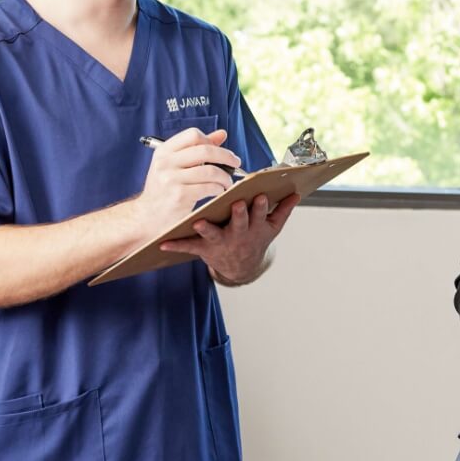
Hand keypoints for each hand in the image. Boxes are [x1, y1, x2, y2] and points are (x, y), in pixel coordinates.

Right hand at [128, 128, 240, 234]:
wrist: (147, 218)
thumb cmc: (164, 191)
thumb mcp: (174, 166)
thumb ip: (197, 149)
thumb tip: (222, 134)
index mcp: (164, 151)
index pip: (193, 135)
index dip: (211, 141)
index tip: (220, 151)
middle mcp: (165, 162)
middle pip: (205, 150)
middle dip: (226, 156)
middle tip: (236, 163)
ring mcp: (171, 179)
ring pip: (211, 170)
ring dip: (225, 177)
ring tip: (228, 182)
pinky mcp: (179, 196)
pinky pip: (209, 187)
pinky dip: (219, 189)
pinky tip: (219, 191)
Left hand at [159, 192, 299, 284]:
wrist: (241, 268)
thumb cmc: (254, 240)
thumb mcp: (272, 228)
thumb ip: (284, 210)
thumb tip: (296, 193)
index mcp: (254, 226)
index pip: (259, 215)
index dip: (260, 207)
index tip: (260, 195)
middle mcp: (238, 234)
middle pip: (239, 223)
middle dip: (238, 215)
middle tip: (236, 204)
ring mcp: (221, 242)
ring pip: (214, 234)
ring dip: (207, 229)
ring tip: (199, 222)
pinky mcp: (205, 249)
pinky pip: (189, 246)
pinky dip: (176, 244)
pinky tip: (163, 242)